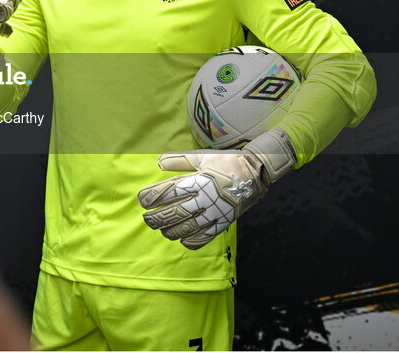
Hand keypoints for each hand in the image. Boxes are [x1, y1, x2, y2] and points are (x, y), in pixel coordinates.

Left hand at [137, 128, 295, 248]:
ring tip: (162, 232)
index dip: (154, 196)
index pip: (171, 191)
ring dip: (173, 231)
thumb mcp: (201, 157)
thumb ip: (179, 160)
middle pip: (177, 212)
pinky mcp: (226, 220)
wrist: (256, 172)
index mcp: (199, 180)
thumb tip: (158, 162)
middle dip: (159, 218)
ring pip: (190, 226)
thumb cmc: (226, 162)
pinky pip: (209, 235)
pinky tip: (184, 242)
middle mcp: (206, 198)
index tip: (142, 200)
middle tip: (147, 220)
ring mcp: (217, 211)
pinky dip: (195, 240)